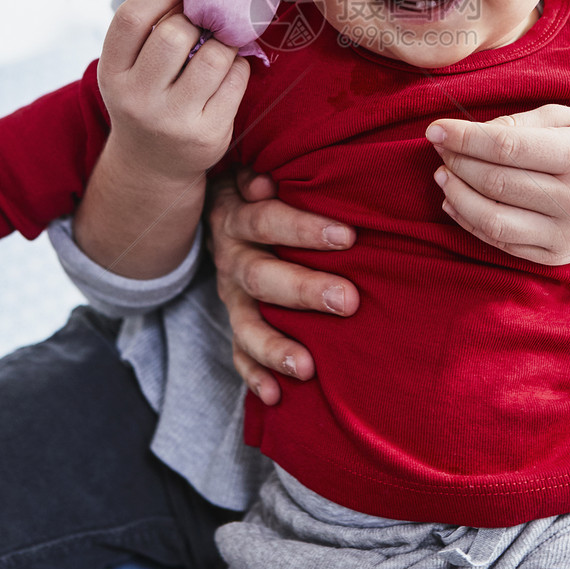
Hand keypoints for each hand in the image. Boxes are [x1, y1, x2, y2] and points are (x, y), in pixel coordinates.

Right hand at [99, 0, 249, 183]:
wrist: (152, 165)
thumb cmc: (147, 98)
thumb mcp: (130, 69)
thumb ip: (152, 30)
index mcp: (111, 73)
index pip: (130, 17)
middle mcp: (136, 98)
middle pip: (174, 34)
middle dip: (198, 19)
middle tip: (207, 19)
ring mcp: (172, 120)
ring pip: (214, 56)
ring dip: (225, 41)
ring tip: (220, 44)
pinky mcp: (206, 134)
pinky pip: (236, 80)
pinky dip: (239, 65)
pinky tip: (229, 70)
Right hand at [207, 169, 359, 404]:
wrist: (221, 211)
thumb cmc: (262, 190)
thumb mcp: (257, 173)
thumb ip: (262, 175)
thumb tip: (265, 182)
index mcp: (237, 217)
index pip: (266, 221)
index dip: (303, 229)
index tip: (348, 236)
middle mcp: (231, 258)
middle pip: (261, 276)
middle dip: (304, 290)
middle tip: (348, 300)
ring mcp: (231, 295)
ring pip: (245, 323)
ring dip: (275, 346)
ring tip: (307, 367)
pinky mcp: (234, 322)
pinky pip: (238, 353)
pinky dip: (255, 375)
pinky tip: (277, 395)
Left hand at [426, 106, 569, 267]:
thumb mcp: (569, 119)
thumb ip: (518, 123)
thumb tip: (468, 133)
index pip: (505, 147)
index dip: (463, 138)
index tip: (434, 130)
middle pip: (495, 183)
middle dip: (457, 164)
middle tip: (440, 151)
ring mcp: (567, 235)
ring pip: (492, 220)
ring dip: (457, 197)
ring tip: (443, 176)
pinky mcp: (557, 258)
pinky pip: (502, 244)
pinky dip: (470, 223)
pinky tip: (456, 203)